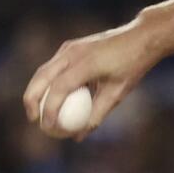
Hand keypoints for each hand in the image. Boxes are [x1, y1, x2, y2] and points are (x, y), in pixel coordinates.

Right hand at [22, 20, 159, 140]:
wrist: (142, 37)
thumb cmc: (134, 65)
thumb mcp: (118, 92)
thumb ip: (98, 113)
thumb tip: (79, 135)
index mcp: (87, 63)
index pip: (59, 87)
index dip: (50, 109)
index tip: (48, 126)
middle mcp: (74, 52)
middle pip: (41, 77)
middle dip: (32, 100)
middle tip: (33, 120)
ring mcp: (70, 47)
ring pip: (44, 70)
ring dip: (36, 90)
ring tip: (37, 111)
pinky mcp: (70, 46)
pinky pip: (53, 66)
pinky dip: (48, 82)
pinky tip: (50, 97)